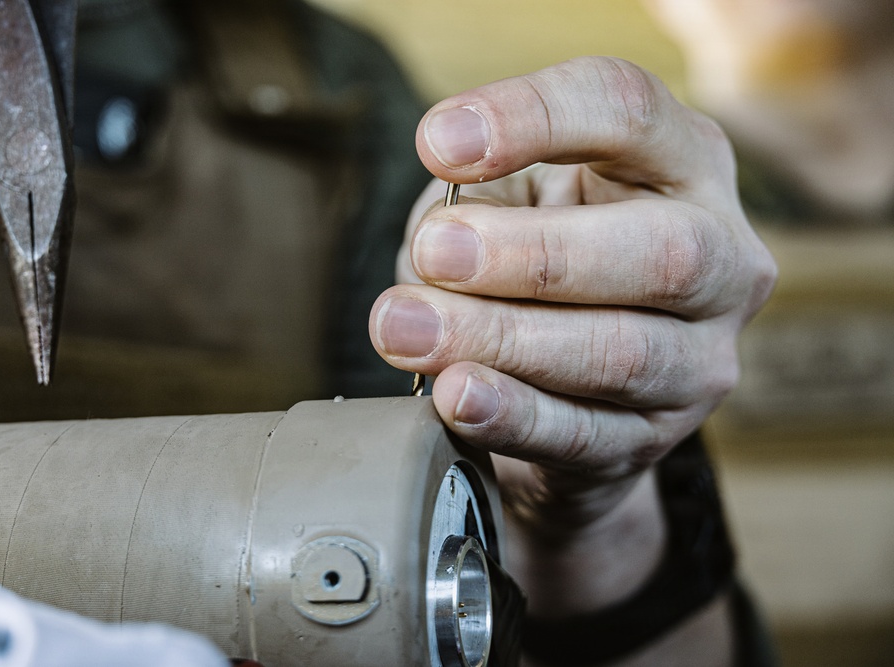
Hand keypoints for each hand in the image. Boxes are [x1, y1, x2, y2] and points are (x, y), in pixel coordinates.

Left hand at [370, 57, 775, 624]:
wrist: (564, 375)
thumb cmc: (530, 259)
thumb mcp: (506, 200)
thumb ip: (476, 200)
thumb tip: (440, 239)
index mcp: (684, 163)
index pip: (629, 113)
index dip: (533, 119)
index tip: (438, 143)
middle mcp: (722, 257)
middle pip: (662, 250)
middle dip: (534, 254)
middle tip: (434, 254)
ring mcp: (701, 358)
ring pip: (623, 353)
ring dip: (503, 340)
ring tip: (408, 328)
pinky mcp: (658, 439)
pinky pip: (589, 435)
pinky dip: (515, 416)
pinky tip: (457, 397)